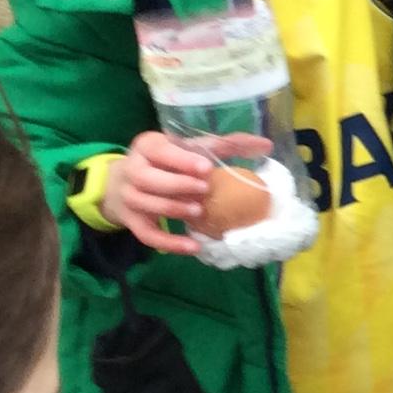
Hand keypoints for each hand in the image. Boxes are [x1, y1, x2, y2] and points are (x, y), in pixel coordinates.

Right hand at [102, 132, 269, 255]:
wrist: (126, 183)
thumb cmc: (168, 162)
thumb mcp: (191, 148)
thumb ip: (225, 145)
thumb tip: (266, 144)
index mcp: (148, 146)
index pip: (159, 150)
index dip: (181, 160)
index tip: (206, 169)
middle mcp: (132, 169)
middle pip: (147, 178)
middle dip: (176, 184)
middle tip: (204, 190)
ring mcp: (129, 197)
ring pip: (146, 204)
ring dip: (172, 209)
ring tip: (199, 212)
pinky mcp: (132, 221)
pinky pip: (147, 235)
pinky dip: (169, 243)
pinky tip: (193, 248)